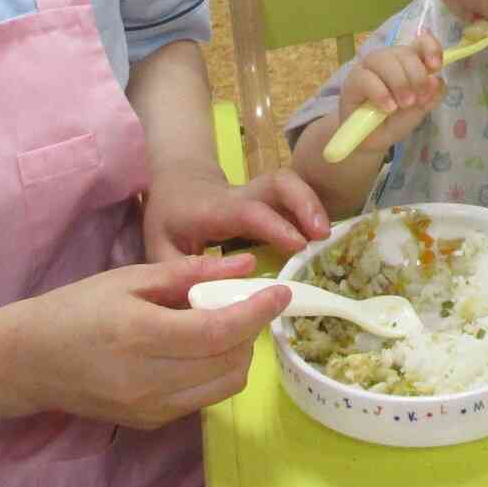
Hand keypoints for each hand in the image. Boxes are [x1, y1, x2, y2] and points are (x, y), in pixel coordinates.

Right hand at [11, 253, 289, 427]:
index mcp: (141, 336)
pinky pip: (205, 398)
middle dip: (252, 331)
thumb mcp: (132, 277)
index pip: (220, 331)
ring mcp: (151, 409)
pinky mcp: (152, 423)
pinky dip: (218, 372)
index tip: (282, 292)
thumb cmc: (78, 308)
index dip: (258, 312)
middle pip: (231, 362)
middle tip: (248, 305)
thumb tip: (247, 265)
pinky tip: (204, 349)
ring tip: (227, 326)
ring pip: (226, 386)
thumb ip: (193, 271)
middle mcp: (149, 381)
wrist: (29, 361)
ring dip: (240, 354)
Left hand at [143, 164, 330, 262]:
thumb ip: (180, 274)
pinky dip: (311, 211)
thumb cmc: (169, 220)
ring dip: (312, 205)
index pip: (247, 211)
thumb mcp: (160, 249)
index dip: (274, 225)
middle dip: (303, 203)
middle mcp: (240, 195)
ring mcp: (258, 192)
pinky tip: (321, 235)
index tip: (298, 245)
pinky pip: (293, 197)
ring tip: (327, 236)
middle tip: (322, 235)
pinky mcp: (270, 197)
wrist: (178, 182)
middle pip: (277, 183)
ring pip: (289, 185)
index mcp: (213, 210)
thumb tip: (204, 304)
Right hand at [337, 32, 445, 153]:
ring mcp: (368, 68)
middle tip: (418, 100)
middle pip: (404, 52)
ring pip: (385, 60)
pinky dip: (381, 93)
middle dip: (417, 76)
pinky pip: (366, 79)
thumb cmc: (396, 120)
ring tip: (404, 104)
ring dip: (399, 83)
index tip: (435, 67)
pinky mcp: (352, 81)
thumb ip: (431, 95)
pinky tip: (388, 108)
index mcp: (408, 61)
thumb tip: (436, 80)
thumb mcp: (419, 110)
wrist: (372, 141)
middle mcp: (388, 59)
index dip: (431, 48)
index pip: (421, 42)